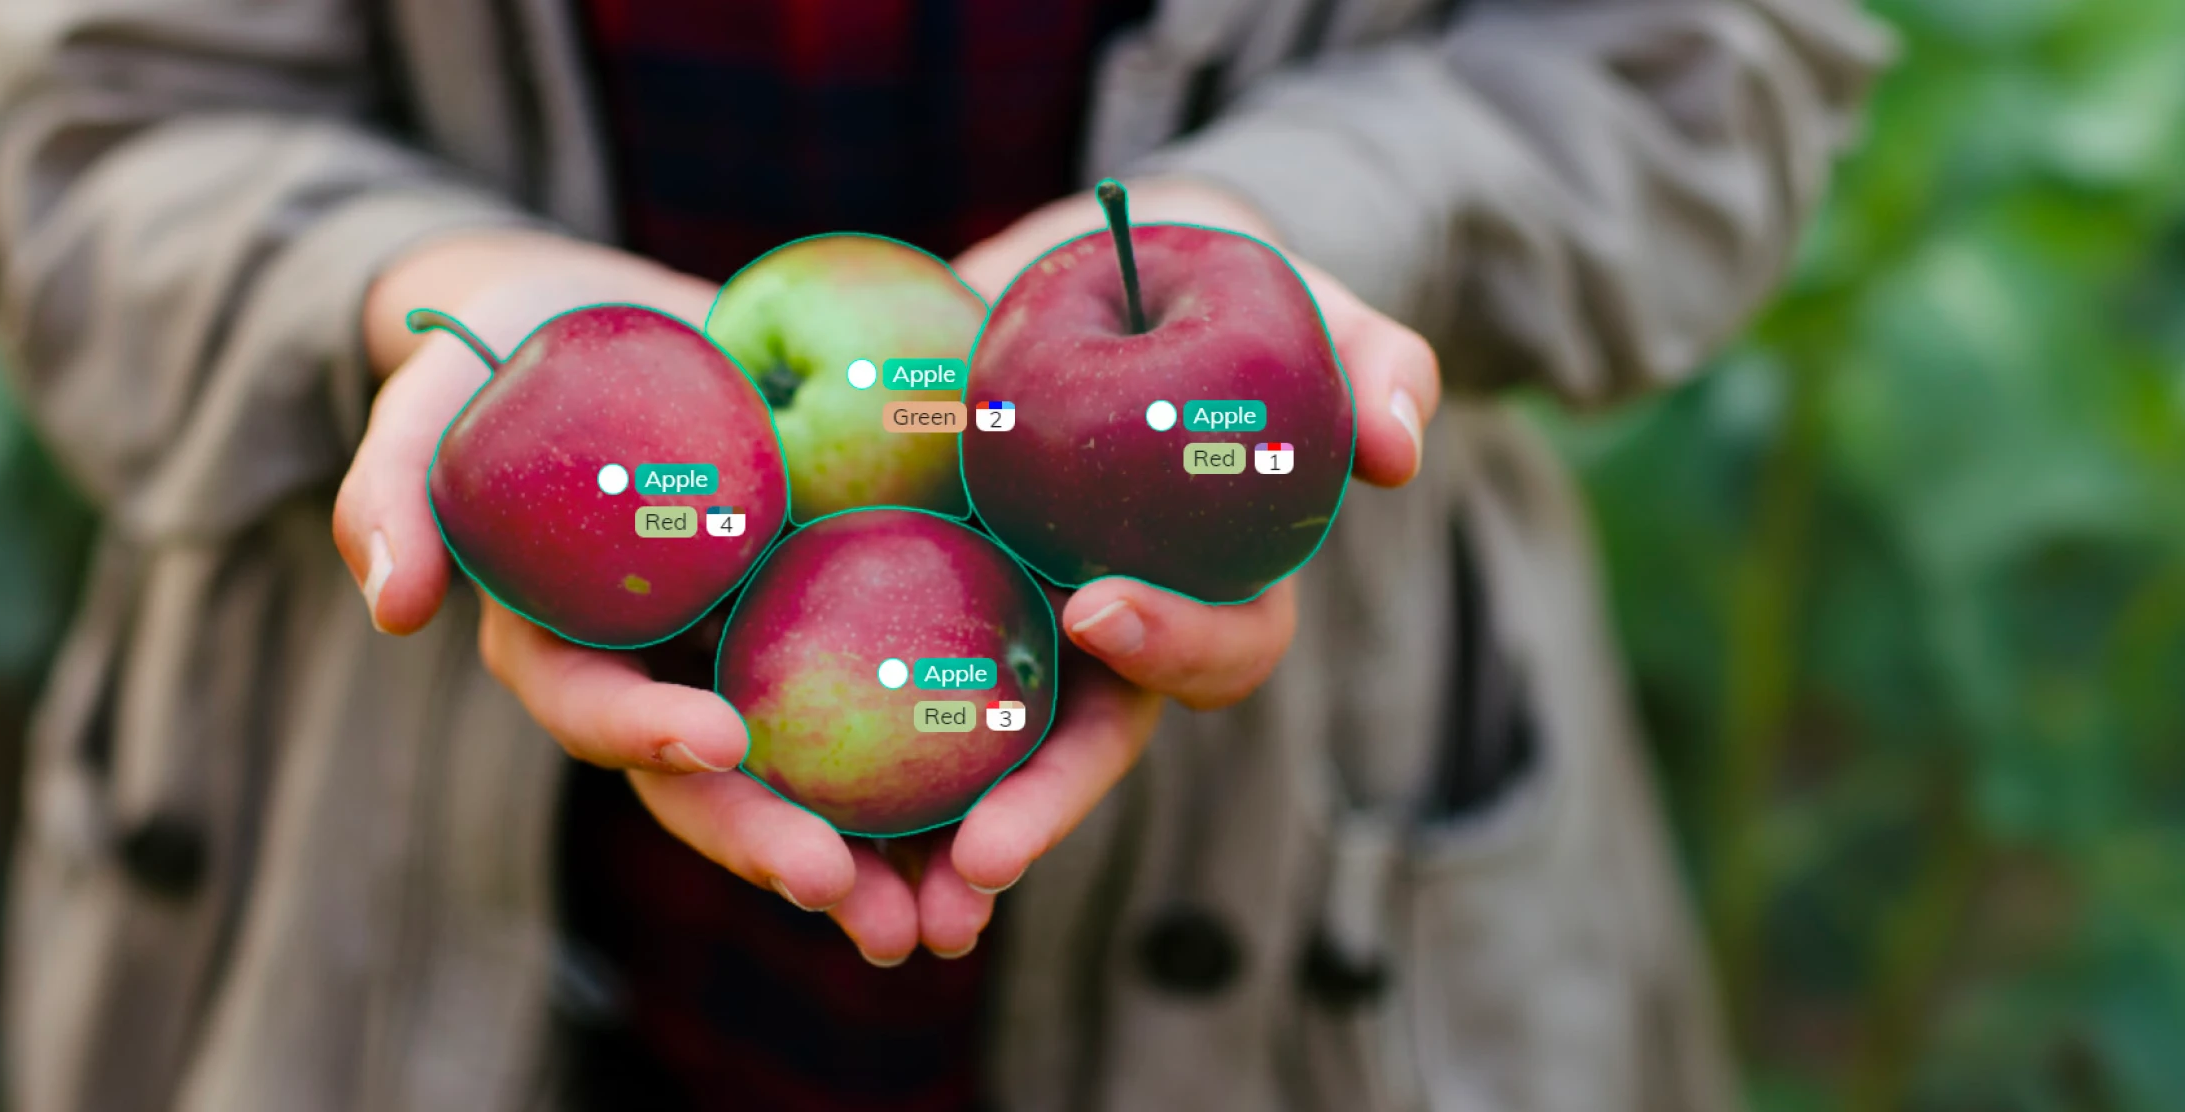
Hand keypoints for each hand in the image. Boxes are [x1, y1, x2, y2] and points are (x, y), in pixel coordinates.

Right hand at [334, 232, 925, 958]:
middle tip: (843, 893)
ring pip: (804, 777)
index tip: (718, 740)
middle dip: (767, 844)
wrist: (621, 312)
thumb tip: (392, 610)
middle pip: (707, 780)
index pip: (591, 705)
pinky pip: (882, 704)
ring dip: (868, 857)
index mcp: (561, 639)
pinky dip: (940, 768)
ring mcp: (746, 653)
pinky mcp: (828, 620)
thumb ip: (395, 484)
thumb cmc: (511, 343)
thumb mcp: (437, 388)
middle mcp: (657, 668)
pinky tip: (1013, 811)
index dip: (643, 733)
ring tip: (944, 917)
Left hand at [892, 179, 1441, 956]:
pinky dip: (847, 770)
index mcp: (1209, 584)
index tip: (1098, 608)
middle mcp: (1111, 632)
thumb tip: (1400, 456)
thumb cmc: (1218, 286)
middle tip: (976, 856)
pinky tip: (784, 814)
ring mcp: (1019, 627)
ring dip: (942, 842)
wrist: (1092, 263)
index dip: (1170, 640)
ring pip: (989, 762)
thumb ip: (1370, 362)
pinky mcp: (924, 603)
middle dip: (1041, 809)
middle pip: (1088, 745)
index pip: (1211, 645)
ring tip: (889, 908)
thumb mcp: (1300, 300)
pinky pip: (887, 701)